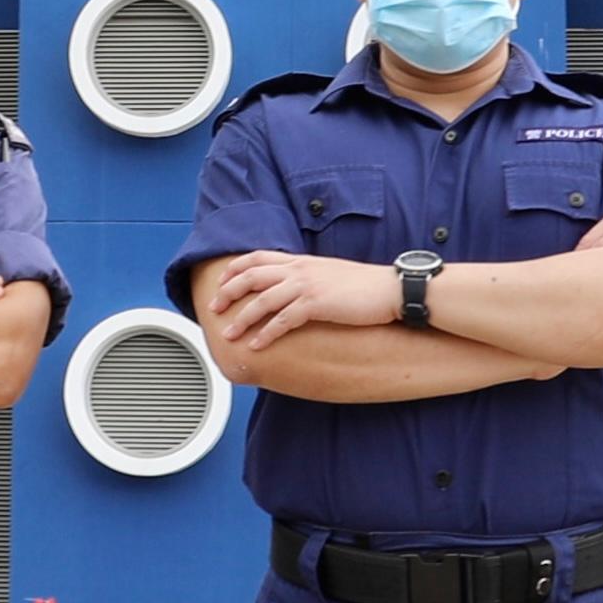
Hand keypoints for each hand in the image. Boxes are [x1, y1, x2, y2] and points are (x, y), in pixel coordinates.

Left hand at [197, 251, 396, 360]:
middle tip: (213, 308)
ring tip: (228, 334)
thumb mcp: (330, 273)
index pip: (259, 257)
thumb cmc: (365, 285)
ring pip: (262, 300)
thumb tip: (294, 288)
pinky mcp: (316, 304)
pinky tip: (256, 345)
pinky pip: (282, 320)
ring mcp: (307, 286)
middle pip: (252, 276)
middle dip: (228, 292)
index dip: (236, 268)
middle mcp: (300, 269)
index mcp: (302, 260)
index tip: (221, 281)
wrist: (390, 289)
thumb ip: (308, 276)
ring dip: (242, 318)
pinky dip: (266, 333)